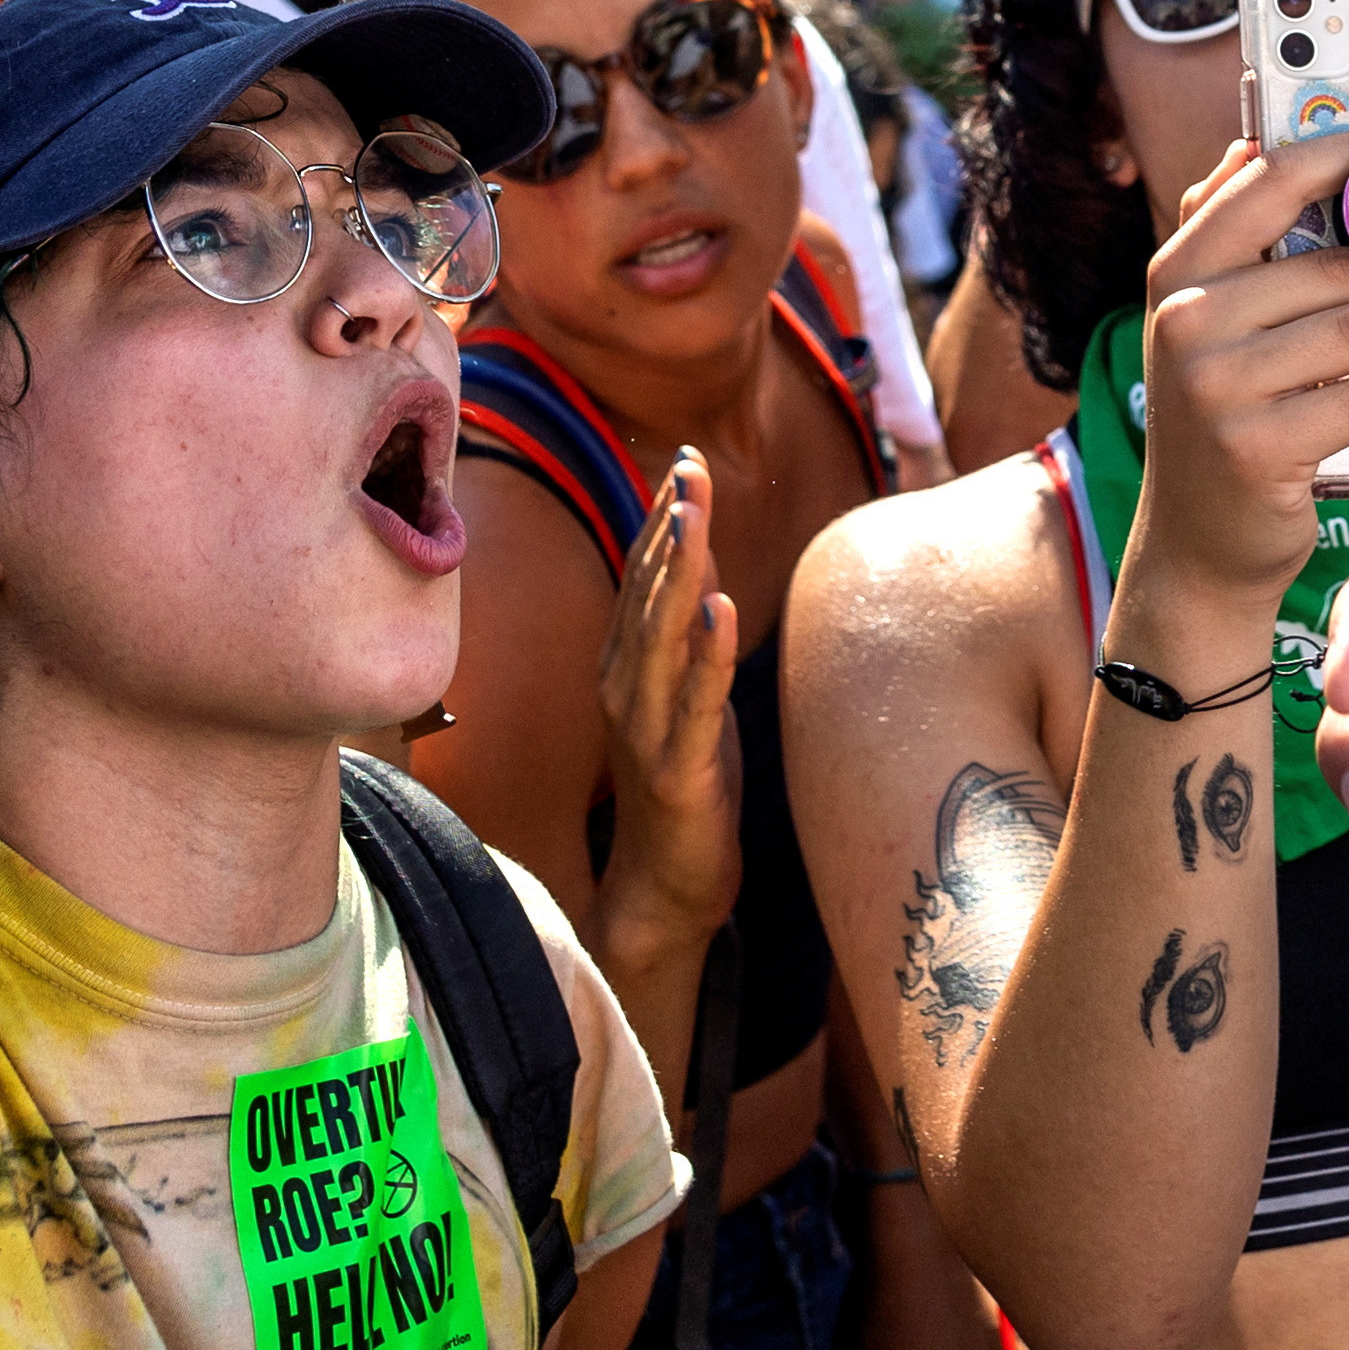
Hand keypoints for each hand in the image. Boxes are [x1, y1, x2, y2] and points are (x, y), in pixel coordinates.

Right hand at [596, 452, 742, 951]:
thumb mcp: (686, 691)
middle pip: (646, 592)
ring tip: (696, 516)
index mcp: (623, 666)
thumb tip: (704, 557)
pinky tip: (725, 611)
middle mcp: (623, 687)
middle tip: (689, 468)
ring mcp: (645, 728)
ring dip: (681, 571)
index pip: (639, 576)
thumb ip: (687, 630)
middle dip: (670, 527)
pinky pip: (696, 703)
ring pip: (662, 635)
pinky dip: (709, 654)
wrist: (664, 887)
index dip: (660, 518)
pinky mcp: (676, 769)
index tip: (684, 462)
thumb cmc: (681, 783)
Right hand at [1129, 132, 1348, 610]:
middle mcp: (1186, 319)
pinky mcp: (1254, 450)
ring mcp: (1215, 387)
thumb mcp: (1202, 323)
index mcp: (1177, 269)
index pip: (1271, 181)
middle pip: (1336, 266)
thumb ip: (1222, 234)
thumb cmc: (1219, 418)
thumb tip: (1248, 143)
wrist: (1195, 545)